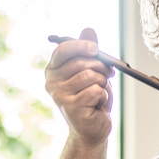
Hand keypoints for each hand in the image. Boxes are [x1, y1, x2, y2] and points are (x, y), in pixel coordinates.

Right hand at [44, 28, 114, 146]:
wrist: (92, 129)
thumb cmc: (91, 99)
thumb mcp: (91, 71)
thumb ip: (88, 51)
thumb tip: (88, 30)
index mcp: (54, 70)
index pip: (63, 50)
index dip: (80, 46)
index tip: (95, 48)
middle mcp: (52, 82)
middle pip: (81, 62)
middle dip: (100, 67)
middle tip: (106, 76)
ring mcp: (60, 96)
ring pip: (91, 76)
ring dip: (102, 83)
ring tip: (98, 94)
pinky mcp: (72, 107)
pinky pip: (96, 90)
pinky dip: (103, 96)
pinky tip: (97, 105)